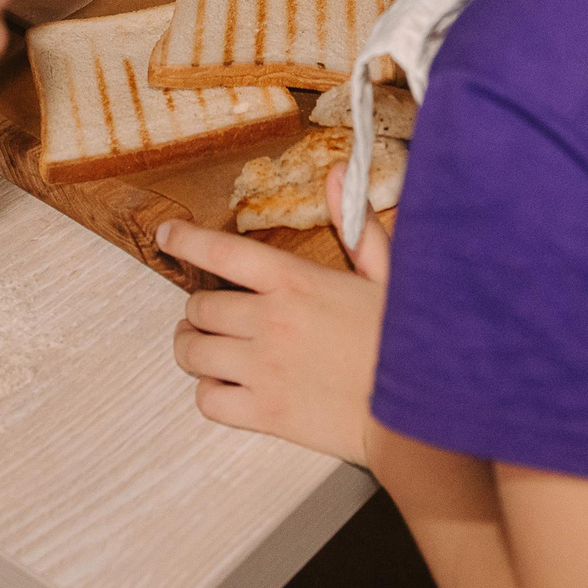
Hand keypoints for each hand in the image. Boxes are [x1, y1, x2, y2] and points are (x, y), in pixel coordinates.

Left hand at [162, 166, 391, 466]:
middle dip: (200, 310)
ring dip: (194, 347)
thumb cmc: (407, 342)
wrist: (421, 413)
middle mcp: (270, 321)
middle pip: (199, 307)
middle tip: (211, 315)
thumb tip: (334, 173)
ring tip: (208, 347)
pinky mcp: (264, 414)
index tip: (167, 236)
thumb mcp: (387, 275)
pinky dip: (209, 391)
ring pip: (192, 352)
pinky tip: (227, 385)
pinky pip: (207, 399)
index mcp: (296, 282)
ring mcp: (263, 369)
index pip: (221, 252)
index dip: (185, 241)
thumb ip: (353, 224)